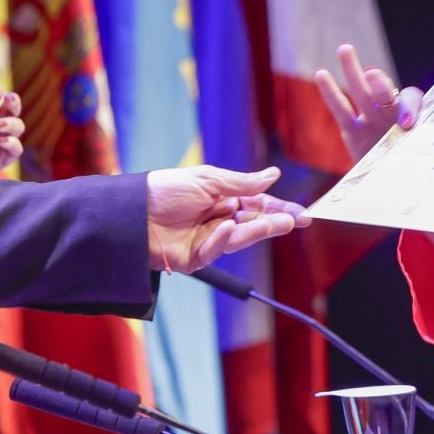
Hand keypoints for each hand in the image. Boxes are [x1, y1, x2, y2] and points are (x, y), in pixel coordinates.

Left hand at [144, 166, 310, 272]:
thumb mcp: (208, 179)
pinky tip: (227, 228)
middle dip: (274, 222)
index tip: (301, 213)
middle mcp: (217, 220)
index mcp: (221, 199)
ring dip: (258, 231)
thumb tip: (274, 175)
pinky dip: (222, 239)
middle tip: (295, 221)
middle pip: (253, 223)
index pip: (257, 204)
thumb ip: (243, 183)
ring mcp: (207, 240)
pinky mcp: (195, 258)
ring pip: (240, 239)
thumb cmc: (166, 190)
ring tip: (278, 224)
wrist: (132, 212)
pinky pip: (216, 250)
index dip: (278, 209)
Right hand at [314, 43, 421, 162]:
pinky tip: (321, 74)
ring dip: (353, 71)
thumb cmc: (412, 172)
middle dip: (379, 82)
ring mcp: (372, 120)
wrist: (395, 183)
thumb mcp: (420, 165)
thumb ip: (418, 157)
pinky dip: (331, 93)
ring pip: (362, 92)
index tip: (406, 123)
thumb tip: (416, 162)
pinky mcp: (354, 131)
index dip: (409, 108)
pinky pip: (341, 110)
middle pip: (385, 91)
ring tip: (345, 49)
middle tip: (373, 75)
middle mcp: (393, 115)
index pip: (410, 100)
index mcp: (414, 118)